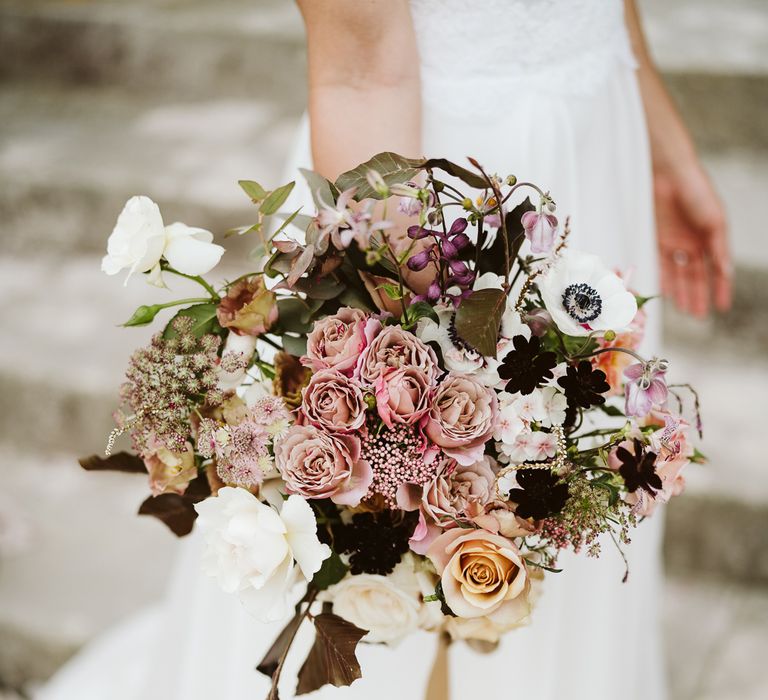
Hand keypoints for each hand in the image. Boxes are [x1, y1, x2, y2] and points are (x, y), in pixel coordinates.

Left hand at [654, 161, 731, 316]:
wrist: (669, 174)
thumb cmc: (697, 192)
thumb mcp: (714, 220)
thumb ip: (719, 247)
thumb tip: (725, 271)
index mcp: (711, 238)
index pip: (717, 270)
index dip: (720, 288)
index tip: (722, 307)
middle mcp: (694, 243)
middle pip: (697, 275)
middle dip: (698, 296)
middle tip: (698, 317)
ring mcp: (675, 242)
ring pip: (679, 274)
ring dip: (682, 292)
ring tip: (684, 311)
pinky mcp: (658, 239)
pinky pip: (661, 265)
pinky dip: (665, 279)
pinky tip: (667, 294)